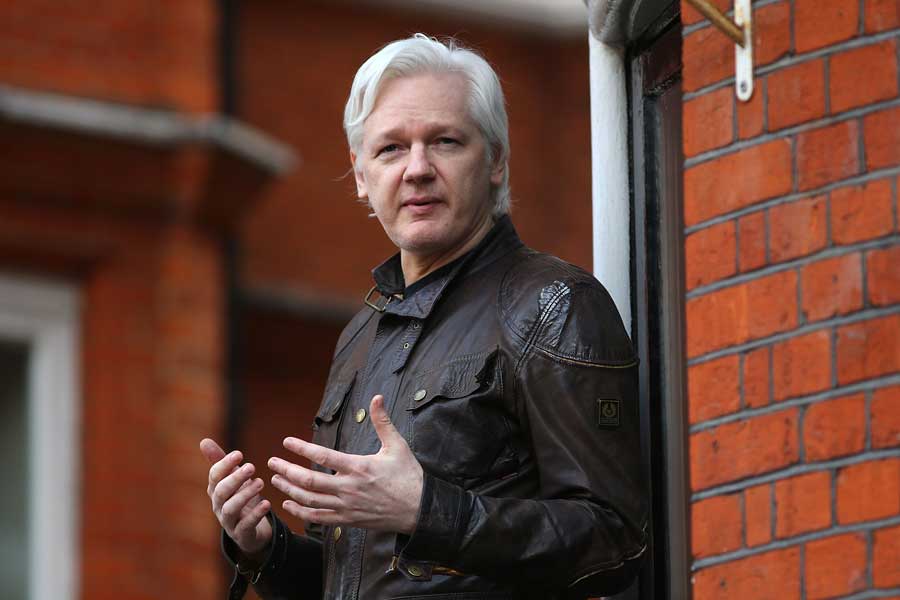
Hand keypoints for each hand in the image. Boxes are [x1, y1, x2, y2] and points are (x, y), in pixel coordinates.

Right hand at [200, 438, 272, 558]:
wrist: (249, 529)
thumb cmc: (239, 497)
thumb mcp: (232, 478)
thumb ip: (221, 461)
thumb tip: (203, 441)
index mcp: (215, 489)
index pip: (214, 476)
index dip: (225, 464)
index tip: (239, 453)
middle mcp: (218, 505)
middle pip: (221, 492)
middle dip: (235, 478)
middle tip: (252, 466)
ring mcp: (228, 521)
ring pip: (231, 508)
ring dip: (245, 494)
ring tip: (260, 482)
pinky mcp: (241, 533)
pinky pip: (246, 525)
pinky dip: (256, 514)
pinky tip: (266, 503)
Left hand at [268, 394, 423, 533]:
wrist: (419, 509)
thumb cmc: (408, 476)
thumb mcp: (397, 446)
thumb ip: (383, 422)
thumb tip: (377, 398)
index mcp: (359, 467)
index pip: (322, 457)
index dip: (301, 449)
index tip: (286, 441)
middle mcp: (348, 488)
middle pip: (309, 481)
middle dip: (286, 470)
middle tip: (271, 462)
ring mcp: (346, 507)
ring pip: (309, 500)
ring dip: (289, 490)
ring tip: (275, 480)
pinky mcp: (347, 520)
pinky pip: (318, 518)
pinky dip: (300, 512)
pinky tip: (289, 504)